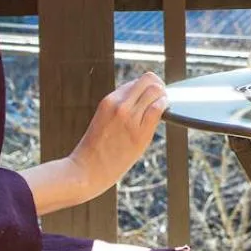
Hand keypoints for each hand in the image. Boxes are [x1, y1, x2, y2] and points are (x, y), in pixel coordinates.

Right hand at [65, 72, 169, 197]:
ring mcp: (130, 118)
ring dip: (163, 96)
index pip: (136, 82)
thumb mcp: (104, 119)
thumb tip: (143, 101)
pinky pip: (158, 109)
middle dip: (158, 86)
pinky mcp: (140, 133)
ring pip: (156, 91)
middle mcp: (119, 105)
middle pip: (148, 80)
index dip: (146, 88)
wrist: (86, 170)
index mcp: (109, 100)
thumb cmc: (96, 149)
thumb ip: (121, 108)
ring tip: (163, 105)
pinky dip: (164, 106)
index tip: (150, 96)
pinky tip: (163, 113)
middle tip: (161, 97)